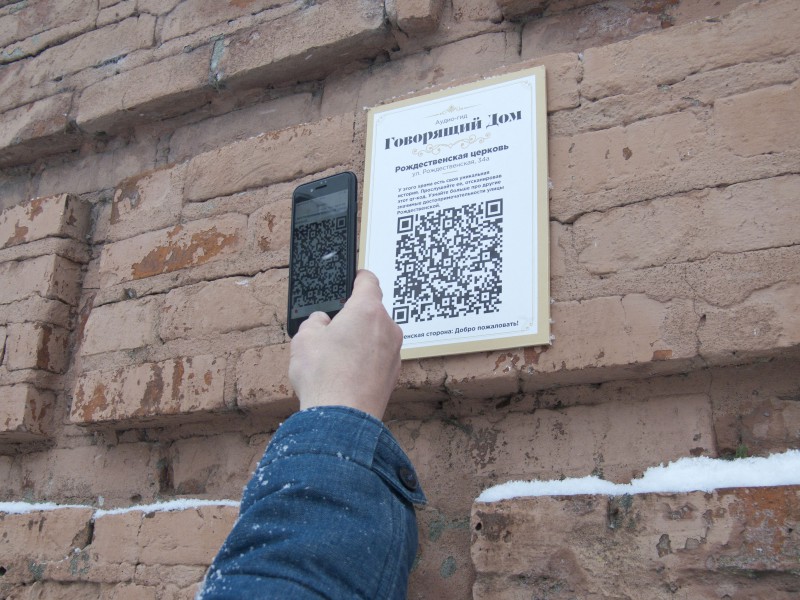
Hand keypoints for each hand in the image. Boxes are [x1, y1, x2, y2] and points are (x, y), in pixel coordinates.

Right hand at [288, 270, 402, 419]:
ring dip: (360, 341)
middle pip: (371, 312)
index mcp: (367, 309)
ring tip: (335, 360)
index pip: (368, 281)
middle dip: (353, 318)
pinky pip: (379, 357)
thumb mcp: (304, 339)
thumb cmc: (324, 376)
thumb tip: (322, 322)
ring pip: (376, 336)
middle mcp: (387, 327)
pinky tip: (346, 375)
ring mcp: (394, 352)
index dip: (357, 278)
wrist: (342, 418)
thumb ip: (315, 322)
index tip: (351, 280)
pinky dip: (366, 360)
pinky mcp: (394, 373)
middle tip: (331, 332)